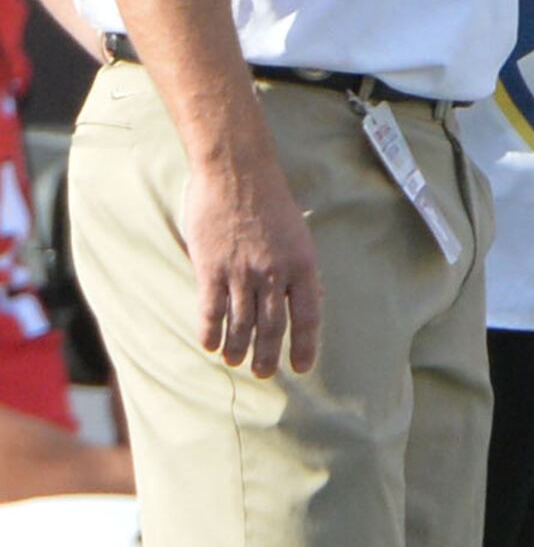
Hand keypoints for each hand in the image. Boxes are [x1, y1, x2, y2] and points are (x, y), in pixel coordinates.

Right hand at [184, 147, 319, 375]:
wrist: (238, 173)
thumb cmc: (271, 201)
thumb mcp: (300, 234)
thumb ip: (300, 267)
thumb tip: (311, 297)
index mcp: (304, 266)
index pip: (309, 316)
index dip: (306, 345)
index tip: (302, 366)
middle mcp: (274, 274)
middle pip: (273, 326)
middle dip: (269, 355)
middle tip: (265, 373)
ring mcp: (241, 272)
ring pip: (241, 323)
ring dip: (238, 347)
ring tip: (236, 362)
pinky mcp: (211, 267)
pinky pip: (211, 308)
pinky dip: (211, 330)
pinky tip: (209, 344)